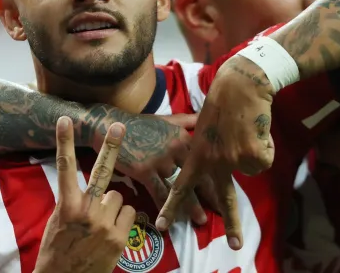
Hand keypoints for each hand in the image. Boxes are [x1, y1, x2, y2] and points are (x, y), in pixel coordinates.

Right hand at [34, 116, 135, 272]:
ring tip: (100, 224)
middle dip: (111, 147)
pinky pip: (129, 214)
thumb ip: (74, 202)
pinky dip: (123, 220)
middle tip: (118, 126)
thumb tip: (92, 189)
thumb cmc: (58, 249)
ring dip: (113, 207)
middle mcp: (86, 211)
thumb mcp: (58, 221)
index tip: (65, 120)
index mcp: (66, 205)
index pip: (65, 167)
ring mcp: (105, 224)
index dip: (65, 142)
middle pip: (102, 172)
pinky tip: (111, 233)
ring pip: (119, 197)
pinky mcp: (119, 238)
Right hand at [92, 113, 212, 224]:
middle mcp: (175, 148)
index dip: (217, 175)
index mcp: (183, 137)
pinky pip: (159, 193)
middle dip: (210, 195)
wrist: (111, 126)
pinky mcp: (145, 170)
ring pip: (179, 187)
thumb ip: (187, 122)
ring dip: (190, 206)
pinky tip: (169, 221)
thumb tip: (206, 117)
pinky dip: (165, 208)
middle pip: (197, 175)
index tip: (228, 188)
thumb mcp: (167, 120)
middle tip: (222, 210)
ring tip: (201, 220)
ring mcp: (160, 160)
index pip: (205, 159)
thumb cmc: (140, 125)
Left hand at [155, 55, 275, 249]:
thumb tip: (204, 160)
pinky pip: (264, 159)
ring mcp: (233, 158)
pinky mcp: (251, 154)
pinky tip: (257, 128)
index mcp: (196, 154)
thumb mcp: (200, 125)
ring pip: (252, 168)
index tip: (162, 225)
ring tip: (248, 129)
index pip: (180, 184)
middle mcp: (213, 160)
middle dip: (233, 222)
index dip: (172, 206)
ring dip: (255, 151)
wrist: (239, 84)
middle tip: (236, 246)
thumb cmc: (221, 101)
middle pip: (225, 197)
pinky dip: (265, 145)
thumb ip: (199, 146)